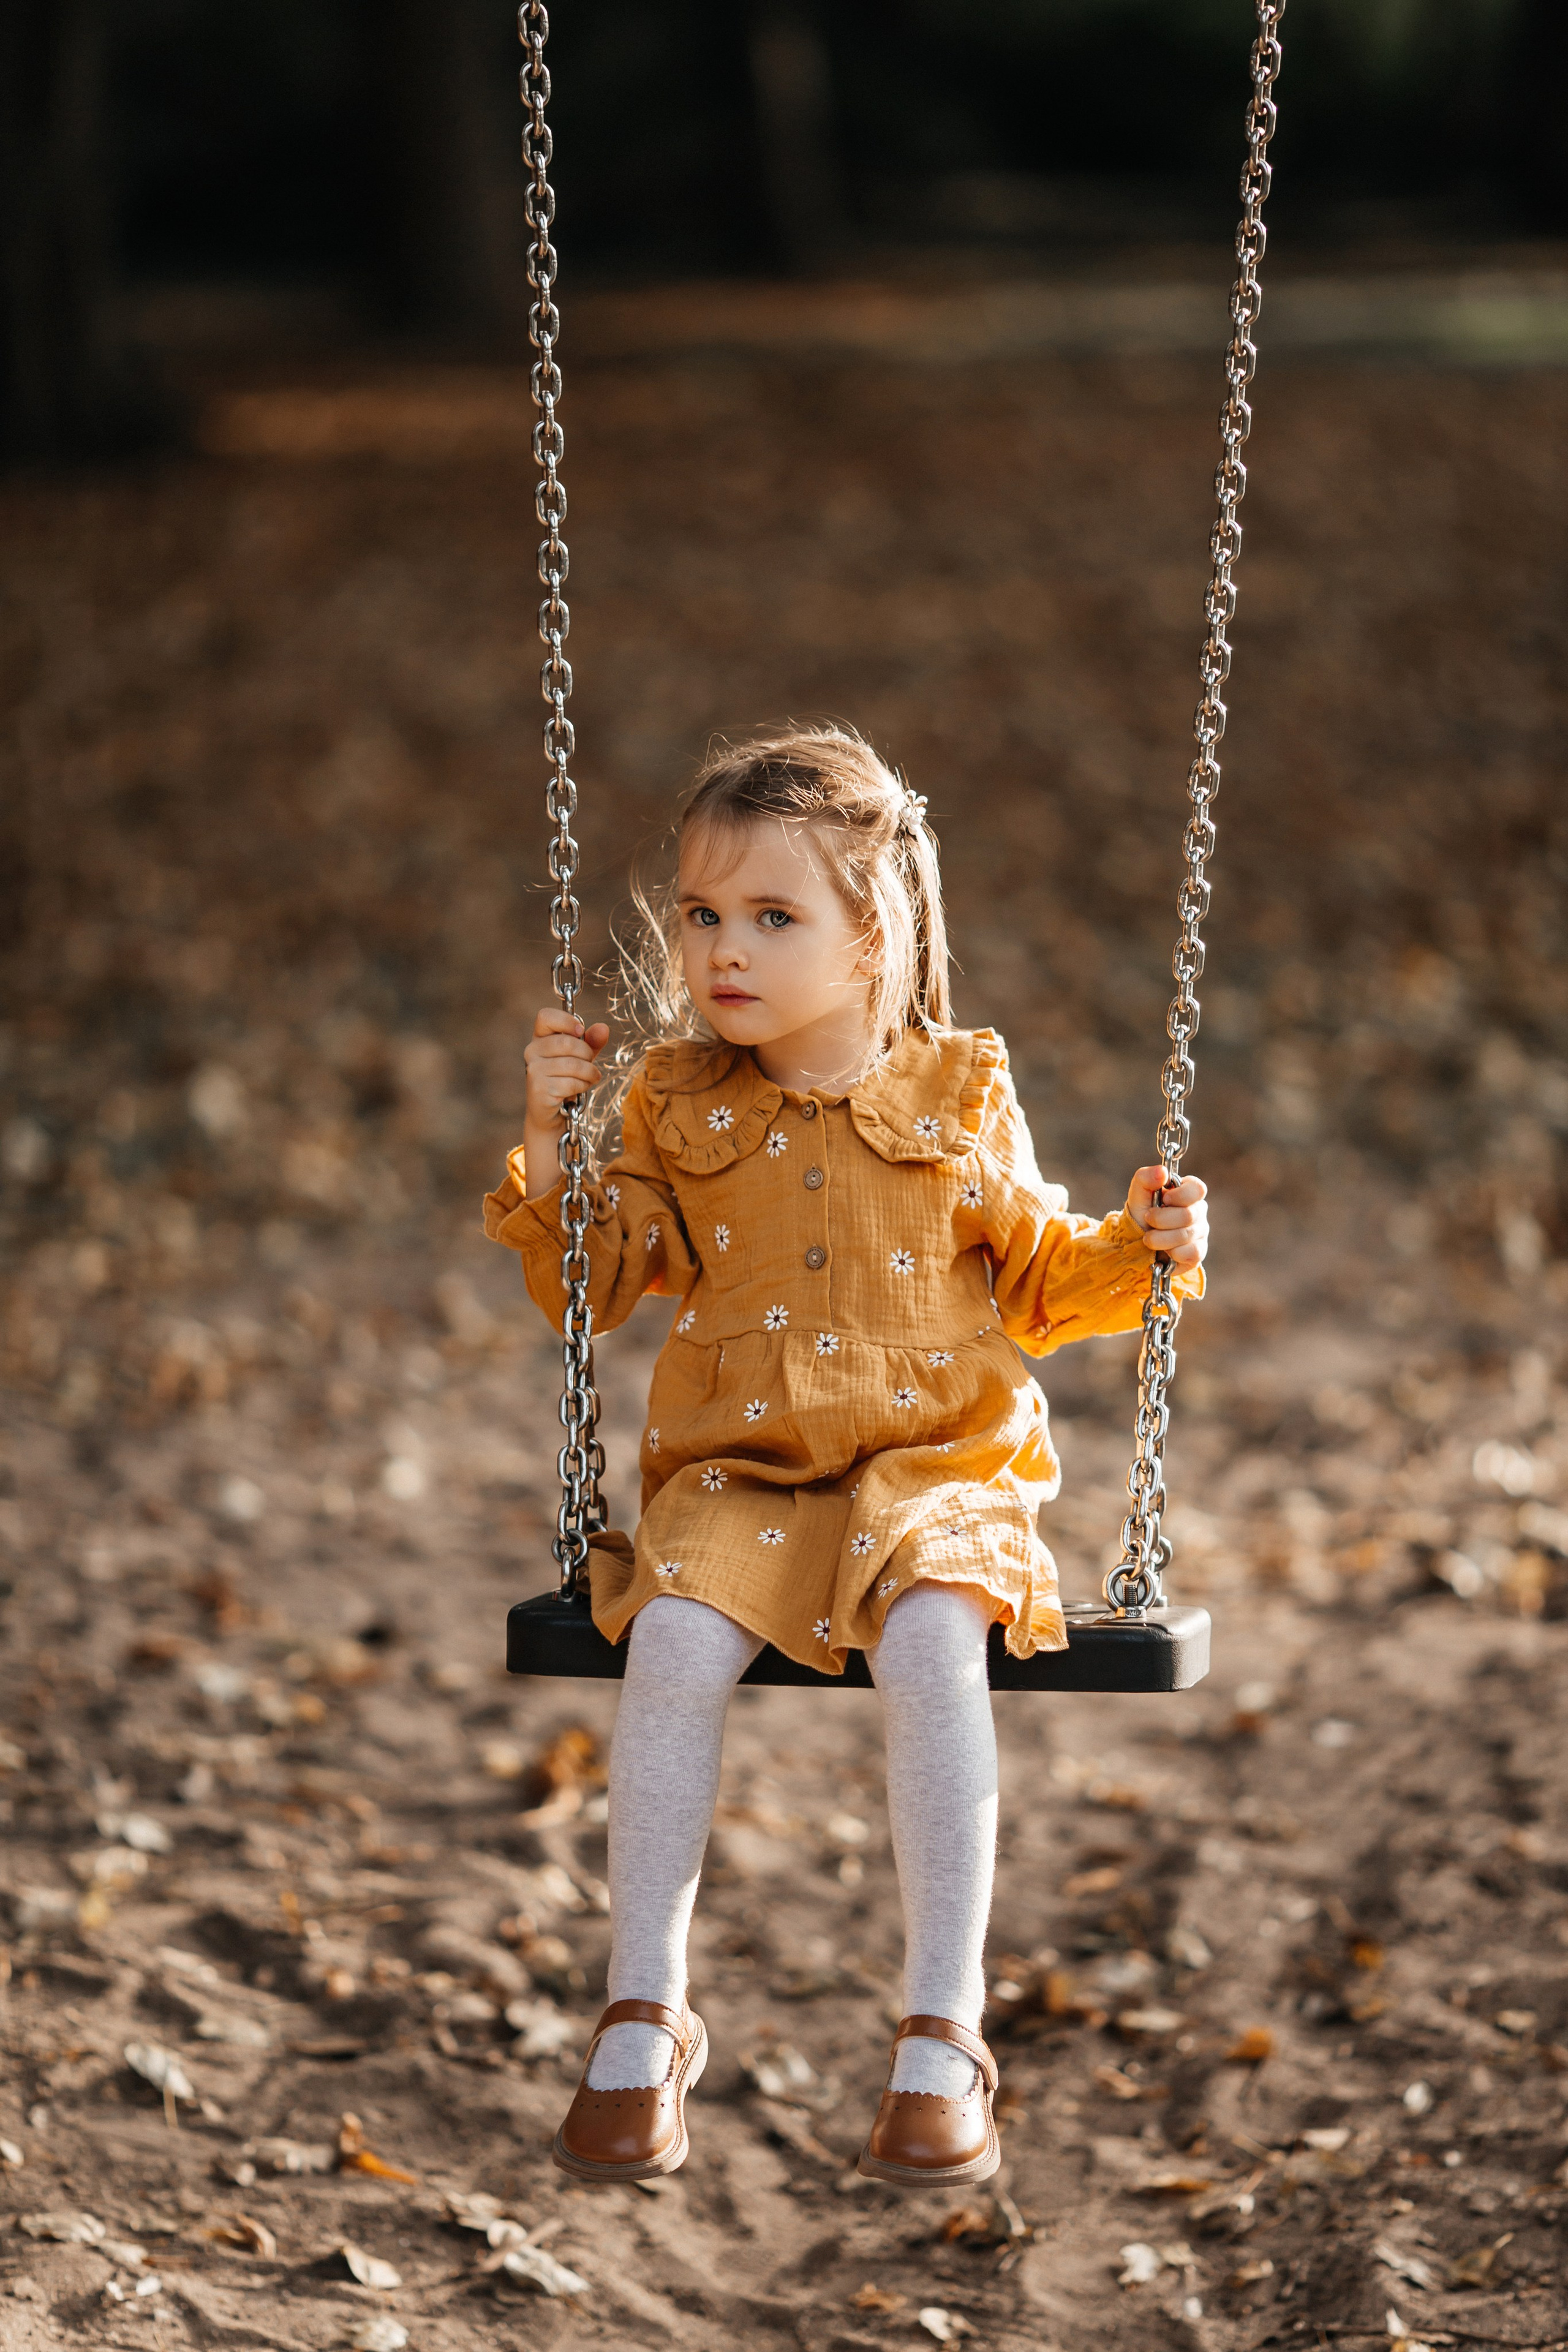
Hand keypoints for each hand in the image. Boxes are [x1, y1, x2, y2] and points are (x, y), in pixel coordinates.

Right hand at [522, 1010, 608, 1192]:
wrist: (552, 1114)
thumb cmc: (566, 1080)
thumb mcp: (581, 1058)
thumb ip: (592, 1042)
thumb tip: (603, 1028)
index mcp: (539, 1038)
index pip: (545, 1016)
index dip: (566, 1021)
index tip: (580, 1031)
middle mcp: (531, 1051)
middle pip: (567, 1042)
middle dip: (587, 1054)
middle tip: (590, 1065)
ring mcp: (533, 1070)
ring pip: (573, 1064)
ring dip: (589, 1073)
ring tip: (590, 1079)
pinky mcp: (539, 1089)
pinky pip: (572, 1083)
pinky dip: (583, 1086)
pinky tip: (580, 1091)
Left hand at [1125, 1167, 1207, 1268]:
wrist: (1135, 1242)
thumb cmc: (1140, 1214)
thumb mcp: (1138, 1194)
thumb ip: (1146, 1178)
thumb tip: (1162, 1171)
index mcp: (1188, 1192)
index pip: (1198, 1189)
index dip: (1179, 1196)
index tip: (1163, 1200)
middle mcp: (1198, 1211)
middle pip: (1188, 1215)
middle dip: (1160, 1220)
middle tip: (1148, 1219)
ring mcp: (1200, 1232)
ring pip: (1186, 1236)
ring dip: (1159, 1238)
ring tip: (1149, 1237)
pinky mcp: (1197, 1253)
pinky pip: (1189, 1253)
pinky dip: (1171, 1253)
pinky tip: (1164, 1250)